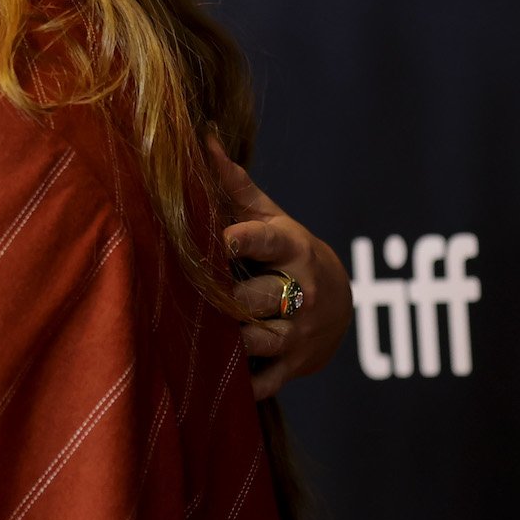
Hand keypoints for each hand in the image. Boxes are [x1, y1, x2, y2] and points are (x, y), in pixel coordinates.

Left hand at [207, 134, 350, 399]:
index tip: (210, 239)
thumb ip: (232, 183)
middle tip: (182, 293)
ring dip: (222, 340)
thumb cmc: (286, 249)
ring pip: (255, 340)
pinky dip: (237, 383)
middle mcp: (300, 291)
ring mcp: (298, 332)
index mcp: (290, 247)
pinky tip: (206, 378)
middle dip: (219, 297)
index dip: (235, 239)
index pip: (263, 240)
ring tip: (188, 332)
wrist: (338, 300)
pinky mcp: (294, 366)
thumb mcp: (268, 215)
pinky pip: (262, 382)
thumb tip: (200, 135)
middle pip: (252, 296)